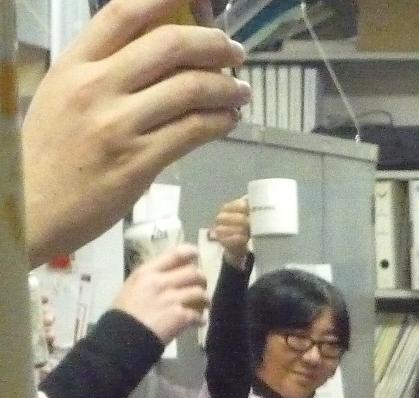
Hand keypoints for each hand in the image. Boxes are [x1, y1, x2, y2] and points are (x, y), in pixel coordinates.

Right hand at [23, 0, 248, 265]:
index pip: (125, 12)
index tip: (202, 0)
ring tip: (241, 91)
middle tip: (235, 52)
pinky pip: (194, 131)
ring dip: (228, 86)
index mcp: (74, 64)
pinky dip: (221, 121)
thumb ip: (105, 70)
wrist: (29, 207)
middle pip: (170, 45)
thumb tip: (160, 50)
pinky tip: (229, 120)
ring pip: (191, 88)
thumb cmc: (49, 152)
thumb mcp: (63, 95)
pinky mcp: (139, 162)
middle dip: (214, 44)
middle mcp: (95, 87)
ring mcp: (118, 125)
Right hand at [113, 245, 208, 343]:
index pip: (174, 254)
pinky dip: (200, 319)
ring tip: (203, 305)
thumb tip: (169, 274)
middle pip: (193, 273)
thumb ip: (150, 278)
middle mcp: (160, 282)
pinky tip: (198, 322)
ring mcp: (171, 299)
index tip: (196, 254)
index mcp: (147, 272)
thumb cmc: (123, 312)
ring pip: (200, 293)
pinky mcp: (179, 317)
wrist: (123, 336)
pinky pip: (199, 315)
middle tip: (201, 286)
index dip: (189, 252)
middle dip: (201, 279)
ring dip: (205, 300)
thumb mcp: (132, 286)